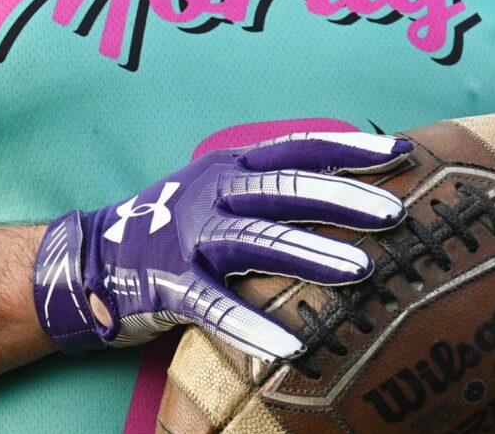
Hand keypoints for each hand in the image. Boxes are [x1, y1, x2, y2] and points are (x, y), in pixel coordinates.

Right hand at [32, 132, 411, 362]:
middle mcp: (212, 192)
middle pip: (284, 189)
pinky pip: (213, 305)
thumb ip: (270, 189)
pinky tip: (291, 346)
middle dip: (342, 199)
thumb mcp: (220, 192)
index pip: (298, 148)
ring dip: (310, 254)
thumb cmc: (175, 227)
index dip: (349, 149)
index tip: (401, 153)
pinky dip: (251, 325)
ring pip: (255, 240)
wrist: (93, 257)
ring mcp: (188, 235)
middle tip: (395, 215)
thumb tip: (347, 191)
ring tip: (362, 270)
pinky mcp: (167, 284)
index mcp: (230, 166)